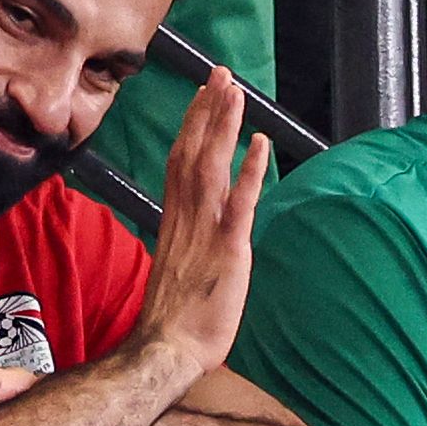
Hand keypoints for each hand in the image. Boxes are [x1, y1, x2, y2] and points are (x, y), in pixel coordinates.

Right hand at [133, 67, 270, 385]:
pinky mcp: (227, 250)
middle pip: (192, 153)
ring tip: (235, 91)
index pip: (180, 162)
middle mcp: (185, 219)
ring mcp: (205, 232)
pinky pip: (239, 203)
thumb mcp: (178, 270)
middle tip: (220, 74)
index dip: (192, 126)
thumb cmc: (173, 322)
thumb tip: (197, 230)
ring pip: (211, 167)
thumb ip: (187, 241)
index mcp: (174, 222)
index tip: (202, 95)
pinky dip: (250, 171)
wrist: (166, 352)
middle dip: (207, 111)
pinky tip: (260, 143)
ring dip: (223, 127)